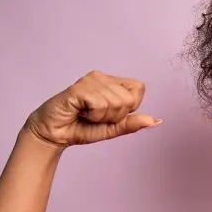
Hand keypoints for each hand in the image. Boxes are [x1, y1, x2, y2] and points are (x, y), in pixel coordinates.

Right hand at [25, 70, 160, 148]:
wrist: (55, 134)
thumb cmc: (81, 128)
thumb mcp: (113, 128)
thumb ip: (132, 123)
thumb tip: (156, 121)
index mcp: (112, 83)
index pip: (138, 88)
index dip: (130, 107)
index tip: (110, 114)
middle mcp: (102, 77)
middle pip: (129, 99)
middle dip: (115, 116)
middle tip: (96, 116)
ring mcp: (90, 80)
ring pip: (115, 103)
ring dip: (102, 117)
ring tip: (86, 114)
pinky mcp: (78, 88)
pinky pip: (100, 104)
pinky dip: (93, 115)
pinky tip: (80, 112)